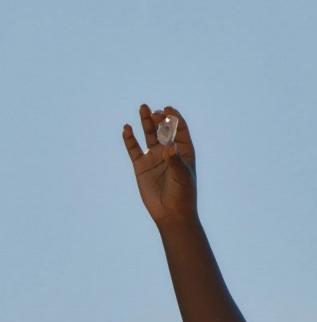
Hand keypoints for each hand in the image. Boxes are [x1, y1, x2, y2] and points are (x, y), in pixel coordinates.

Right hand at [122, 104, 196, 226]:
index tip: (169, 110)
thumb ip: (175, 161)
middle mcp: (169, 151)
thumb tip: (169, 146)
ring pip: (149, 135)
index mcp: (183, 151)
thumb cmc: (183, 194)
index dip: (175, 118)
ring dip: (145, 121)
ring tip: (143, 107)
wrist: (171, 213)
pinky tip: (127, 128)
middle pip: (163, 129)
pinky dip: (129, 138)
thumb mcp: (182, 177)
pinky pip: (133, 148)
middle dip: (159, 119)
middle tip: (154, 112)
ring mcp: (154, 157)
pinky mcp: (141, 165)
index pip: (180, 130)